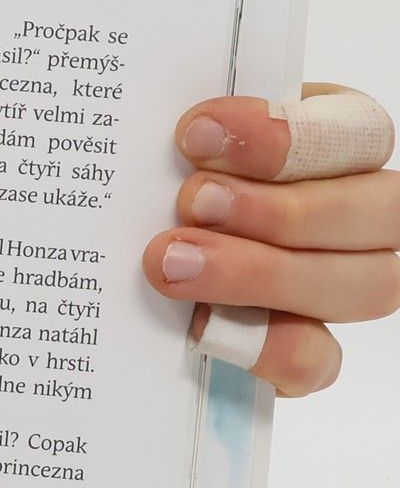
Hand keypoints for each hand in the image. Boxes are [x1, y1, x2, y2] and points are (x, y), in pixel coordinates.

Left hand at [143, 88, 398, 394]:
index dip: (291, 135)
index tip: (196, 135)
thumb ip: (190, 133)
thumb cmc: (153, 178)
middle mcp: (356, 214)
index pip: (358, 130)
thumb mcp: (164, 144)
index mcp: (331, 144)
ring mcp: (339, 285)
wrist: (114, 262)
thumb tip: (180, 127)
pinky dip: (262, 346)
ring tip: (174, 262)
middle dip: (283, 210)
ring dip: (265, 274)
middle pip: (379, 212)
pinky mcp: (304, 349)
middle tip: (193, 202)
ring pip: (363, 286)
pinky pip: (316, 360)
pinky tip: (199, 324)